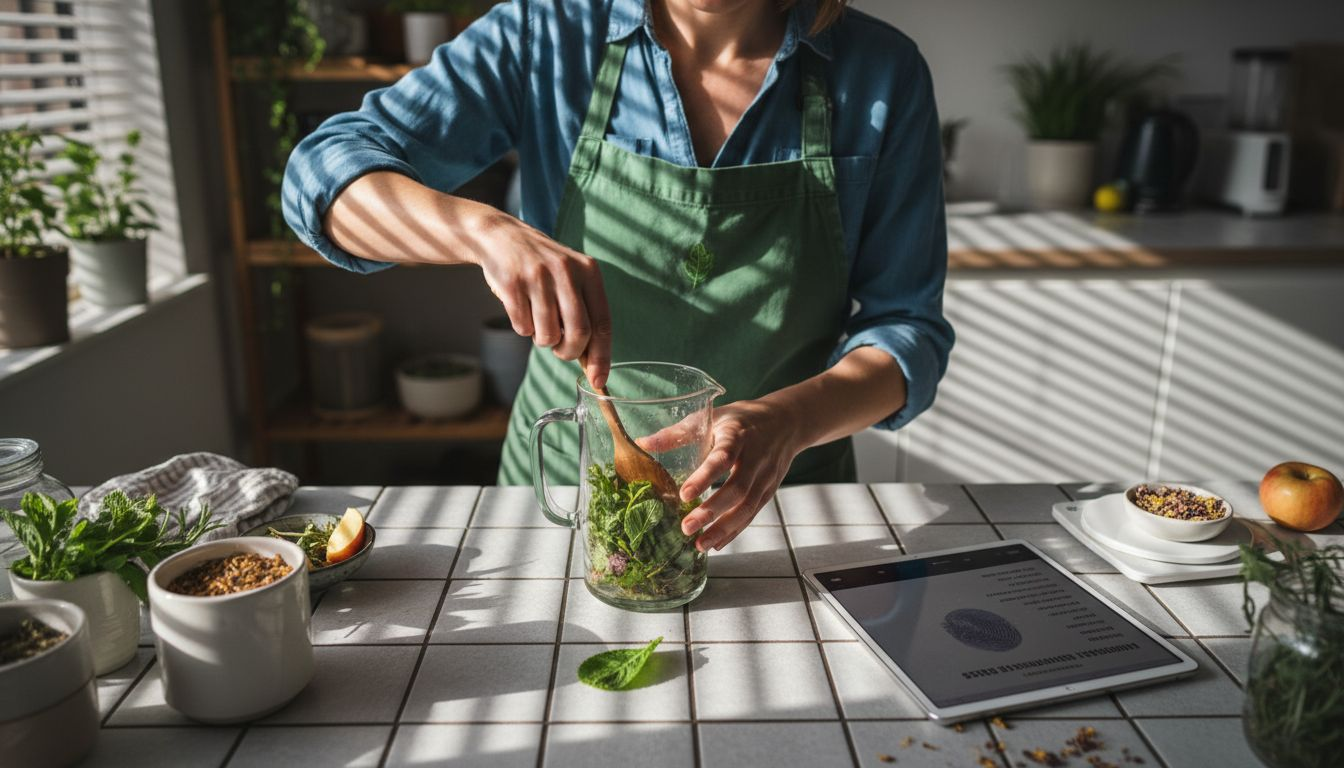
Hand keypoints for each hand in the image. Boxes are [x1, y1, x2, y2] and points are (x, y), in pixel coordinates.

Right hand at [475, 213, 611, 386]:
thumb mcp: (570, 278)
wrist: (501, 237)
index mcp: (588, 271)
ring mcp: (538, 277)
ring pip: (548, 335)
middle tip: (561, 351)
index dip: (601, 357)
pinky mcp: (512, 284)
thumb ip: (585, 313)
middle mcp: (566, 271)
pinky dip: (523, 328)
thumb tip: (595, 363)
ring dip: (543, 339)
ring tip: (538, 320)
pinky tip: (521, 308)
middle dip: (569, 352)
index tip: (598, 380)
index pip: (602, 323)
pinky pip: (522, 328)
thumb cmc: (542, 268)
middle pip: (579, 333)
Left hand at [648, 399, 804, 552]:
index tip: (684, 495)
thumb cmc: (741, 419)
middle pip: (738, 490)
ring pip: (747, 507)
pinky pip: (752, 515)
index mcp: (738, 436)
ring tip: (699, 544)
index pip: (722, 458)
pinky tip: (716, 544)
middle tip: (686, 527)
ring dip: (723, 528)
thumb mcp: (711, 417)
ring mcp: (766, 477)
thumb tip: (642, 443)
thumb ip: (678, 433)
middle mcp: (755, 458)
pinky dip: (734, 531)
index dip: (705, 477)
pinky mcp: (769, 491)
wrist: (786, 422)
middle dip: (712, 511)